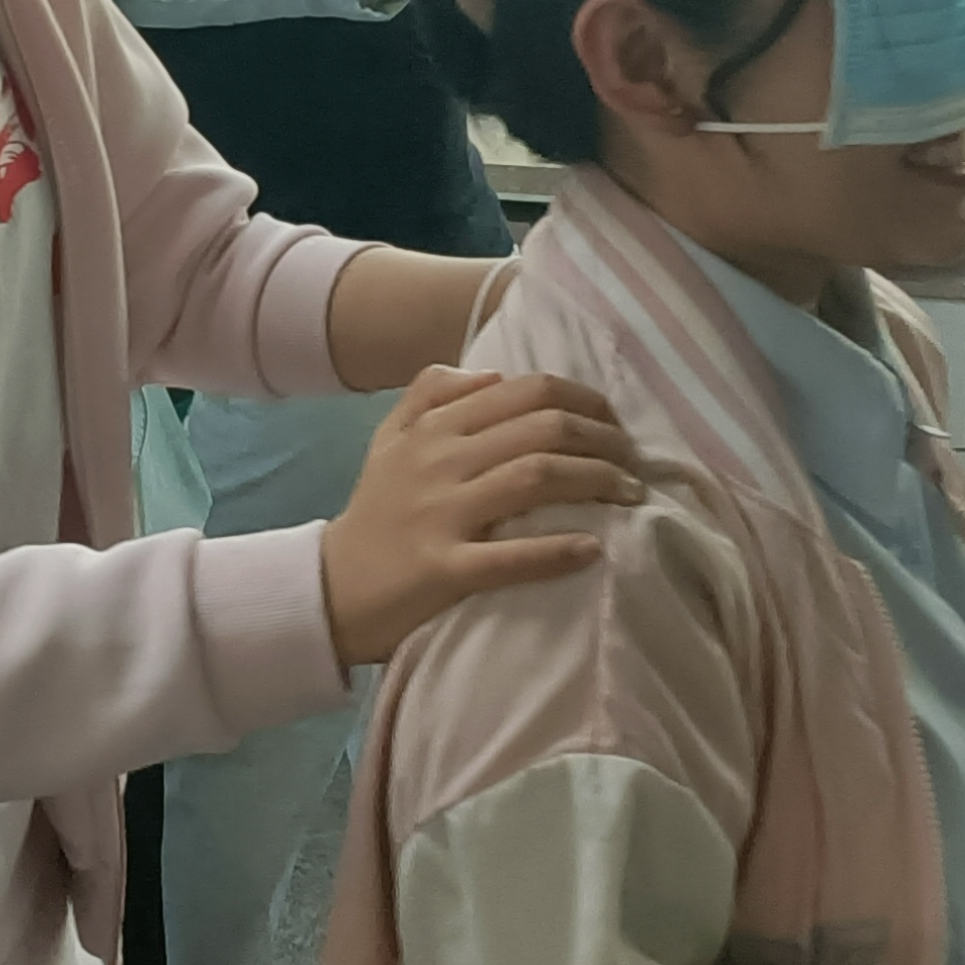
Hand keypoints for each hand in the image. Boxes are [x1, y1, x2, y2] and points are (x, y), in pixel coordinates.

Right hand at [318, 368, 640, 667]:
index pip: (526, 391)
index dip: (584, 400)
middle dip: (604, 440)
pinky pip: (511, 556)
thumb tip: (492, 375)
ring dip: (597, 481)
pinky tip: (593, 549)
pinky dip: (558, 551)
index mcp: (435, 427)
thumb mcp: (389, 438)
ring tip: (630, 494)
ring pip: (536, 478)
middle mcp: (440, 461)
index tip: (614, 423)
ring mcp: (442, 514)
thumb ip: (430, 393)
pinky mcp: (444, 569)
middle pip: (543, 428)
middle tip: (634, 461)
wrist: (330, 589)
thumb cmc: (375, 513)